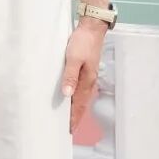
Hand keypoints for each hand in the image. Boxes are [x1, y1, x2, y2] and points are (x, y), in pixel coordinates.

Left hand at [61, 17, 107, 132]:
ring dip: (76, 108)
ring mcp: (88, 76)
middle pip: (82, 104)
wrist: (91, 29)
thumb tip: (67, 95)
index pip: (79, 105)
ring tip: (69, 118)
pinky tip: (71, 98)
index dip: (73, 117)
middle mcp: (89, 81)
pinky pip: (80, 88)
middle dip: (75, 117)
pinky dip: (76, 97)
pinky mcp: (85, 70)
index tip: (68, 130)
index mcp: (87, 81)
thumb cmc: (82, 42)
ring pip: (81, 97)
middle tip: (68, 129)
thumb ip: (69, 76)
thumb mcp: (73, 59)